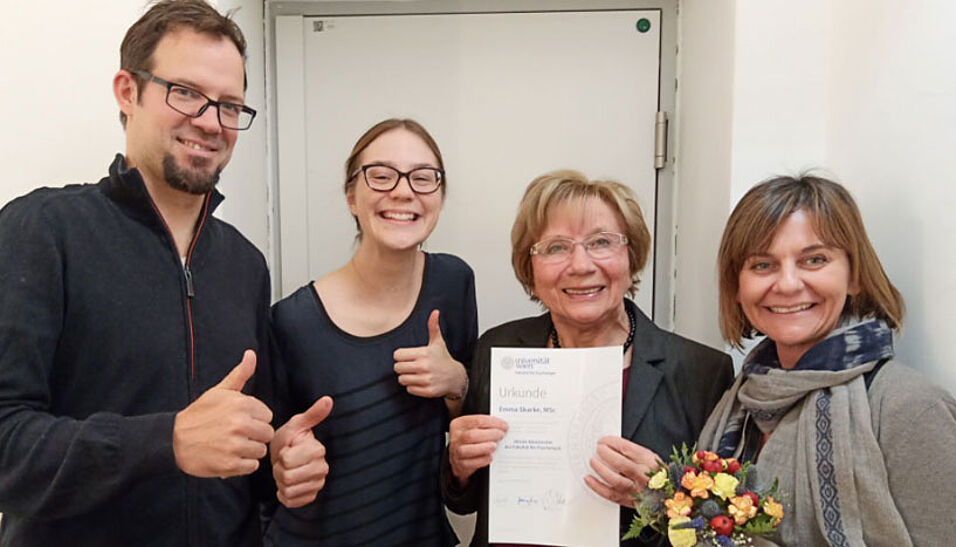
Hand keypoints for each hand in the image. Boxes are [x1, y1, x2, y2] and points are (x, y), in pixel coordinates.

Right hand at [173, 350, 273, 477]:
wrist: (174, 440)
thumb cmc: (200, 415)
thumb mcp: (219, 391)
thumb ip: (240, 374)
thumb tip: (251, 354)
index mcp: (242, 404)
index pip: (267, 416)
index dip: (255, 419)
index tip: (239, 420)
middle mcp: (240, 424)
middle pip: (267, 434)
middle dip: (254, 435)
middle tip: (236, 434)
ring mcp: (235, 445)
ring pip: (260, 451)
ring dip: (249, 451)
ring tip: (231, 445)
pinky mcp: (230, 465)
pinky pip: (252, 467)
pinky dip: (242, 465)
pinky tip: (229, 457)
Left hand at [271, 396, 332, 507]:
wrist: (287, 457)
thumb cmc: (290, 439)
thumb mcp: (297, 425)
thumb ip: (312, 414)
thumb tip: (329, 399)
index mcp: (318, 450)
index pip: (287, 460)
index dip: (281, 456)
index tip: (286, 449)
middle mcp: (322, 469)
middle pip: (287, 477)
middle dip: (279, 469)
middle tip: (283, 461)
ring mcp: (317, 484)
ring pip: (287, 489)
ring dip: (280, 481)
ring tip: (286, 470)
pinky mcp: (311, 497)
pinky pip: (289, 501)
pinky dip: (283, 493)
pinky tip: (287, 483)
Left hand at [393, 310, 466, 398]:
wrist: (456, 377)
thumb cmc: (443, 358)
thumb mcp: (438, 342)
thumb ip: (433, 327)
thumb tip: (435, 312)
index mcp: (424, 353)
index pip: (397, 355)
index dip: (401, 356)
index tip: (408, 357)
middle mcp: (424, 366)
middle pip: (398, 368)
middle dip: (402, 367)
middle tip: (411, 366)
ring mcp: (426, 379)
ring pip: (402, 379)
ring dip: (407, 378)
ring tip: (416, 374)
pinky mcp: (428, 391)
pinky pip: (409, 389)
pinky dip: (413, 387)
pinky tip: (421, 382)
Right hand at [448, 414, 507, 486]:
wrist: (459, 456)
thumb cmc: (470, 439)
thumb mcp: (473, 428)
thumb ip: (485, 426)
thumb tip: (503, 426)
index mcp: (460, 424)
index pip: (477, 420)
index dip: (493, 422)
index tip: (504, 425)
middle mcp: (456, 437)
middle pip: (472, 435)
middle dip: (490, 434)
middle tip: (501, 435)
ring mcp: (456, 451)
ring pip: (468, 450)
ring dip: (484, 447)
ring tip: (495, 446)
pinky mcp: (460, 464)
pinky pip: (469, 463)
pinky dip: (481, 460)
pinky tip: (490, 457)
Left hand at [584, 436, 661, 506]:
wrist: (670, 496)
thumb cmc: (659, 475)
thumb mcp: (652, 458)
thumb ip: (634, 452)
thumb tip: (611, 445)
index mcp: (649, 462)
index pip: (627, 449)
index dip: (612, 442)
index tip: (603, 440)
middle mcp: (643, 476)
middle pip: (620, 463)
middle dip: (605, 454)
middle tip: (598, 448)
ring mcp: (636, 490)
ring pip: (615, 480)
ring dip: (600, 469)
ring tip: (592, 461)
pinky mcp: (629, 501)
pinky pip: (611, 494)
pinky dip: (597, 486)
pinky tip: (589, 479)